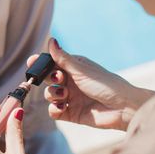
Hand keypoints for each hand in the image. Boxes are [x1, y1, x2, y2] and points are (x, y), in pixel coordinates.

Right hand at [32, 38, 154, 130]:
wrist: (123, 109)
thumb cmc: (106, 85)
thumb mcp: (81, 70)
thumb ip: (62, 58)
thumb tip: (51, 39)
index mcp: (74, 67)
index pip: (52, 62)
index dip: (41, 63)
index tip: (31, 63)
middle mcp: (71, 81)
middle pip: (48, 78)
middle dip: (47, 78)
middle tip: (57, 79)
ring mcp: (71, 98)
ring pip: (49, 95)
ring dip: (52, 94)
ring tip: (64, 95)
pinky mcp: (71, 113)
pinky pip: (54, 111)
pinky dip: (54, 109)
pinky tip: (62, 108)